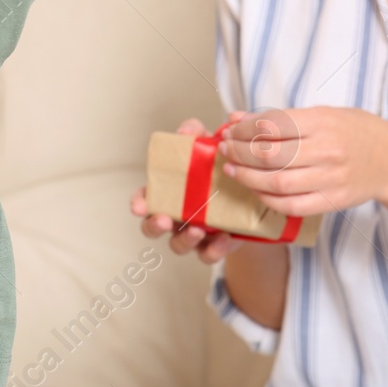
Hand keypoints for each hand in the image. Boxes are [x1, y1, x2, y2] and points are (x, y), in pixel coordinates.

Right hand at [129, 118, 243, 264]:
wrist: (248, 190)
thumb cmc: (217, 167)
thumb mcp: (206, 145)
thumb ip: (194, 134)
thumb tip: (184, 131)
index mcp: (167, 193)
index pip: (143, 199)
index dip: (138, 203)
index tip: (139, 207)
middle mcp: (174, 216)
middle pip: (152, 228)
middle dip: (154, 226)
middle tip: (164, 221)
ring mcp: (192, 233)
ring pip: (178, 245)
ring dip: (184, 240)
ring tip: (197, 230)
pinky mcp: (214, 245)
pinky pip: (208, 255)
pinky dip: (214, 249)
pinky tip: (225, 237)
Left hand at [219, 106, 387, 215]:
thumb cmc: (353, 131)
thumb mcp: (321, 113)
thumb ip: (279, 117)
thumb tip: (235, 117)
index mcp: (322, 122)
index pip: (272, 124)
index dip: (243, 129)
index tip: (229, 129)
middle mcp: (326, 150)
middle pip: (269, 155)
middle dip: (239, 152)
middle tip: (225, 149)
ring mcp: (330, 178)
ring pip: (276, 182)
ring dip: (247, 177)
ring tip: (233, 169)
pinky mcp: (333, 201)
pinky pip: (292, 206)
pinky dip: (268, 199)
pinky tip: (256, 190)